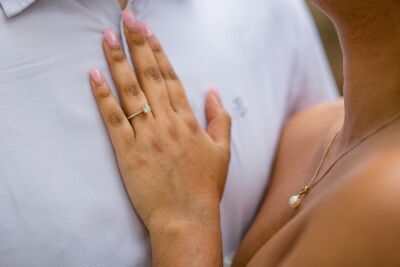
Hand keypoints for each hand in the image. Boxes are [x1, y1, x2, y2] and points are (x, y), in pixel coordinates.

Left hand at [88, 12, 230, 231]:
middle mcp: (167, 122)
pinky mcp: (128, 151)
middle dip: (138, 44)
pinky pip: (114, 118)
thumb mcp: (222, 151)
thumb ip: (219, 118)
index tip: (149, 33)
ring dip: (118, 61)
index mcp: (188, 120)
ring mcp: (146, 135)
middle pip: (150, 76)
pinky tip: (94, 75)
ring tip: (108, 37)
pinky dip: (103, 96)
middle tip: (127, 20)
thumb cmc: (204, 186)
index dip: (159, 53)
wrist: (187, 216)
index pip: (170, 78)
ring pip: (130, 91)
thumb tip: (213, 92)